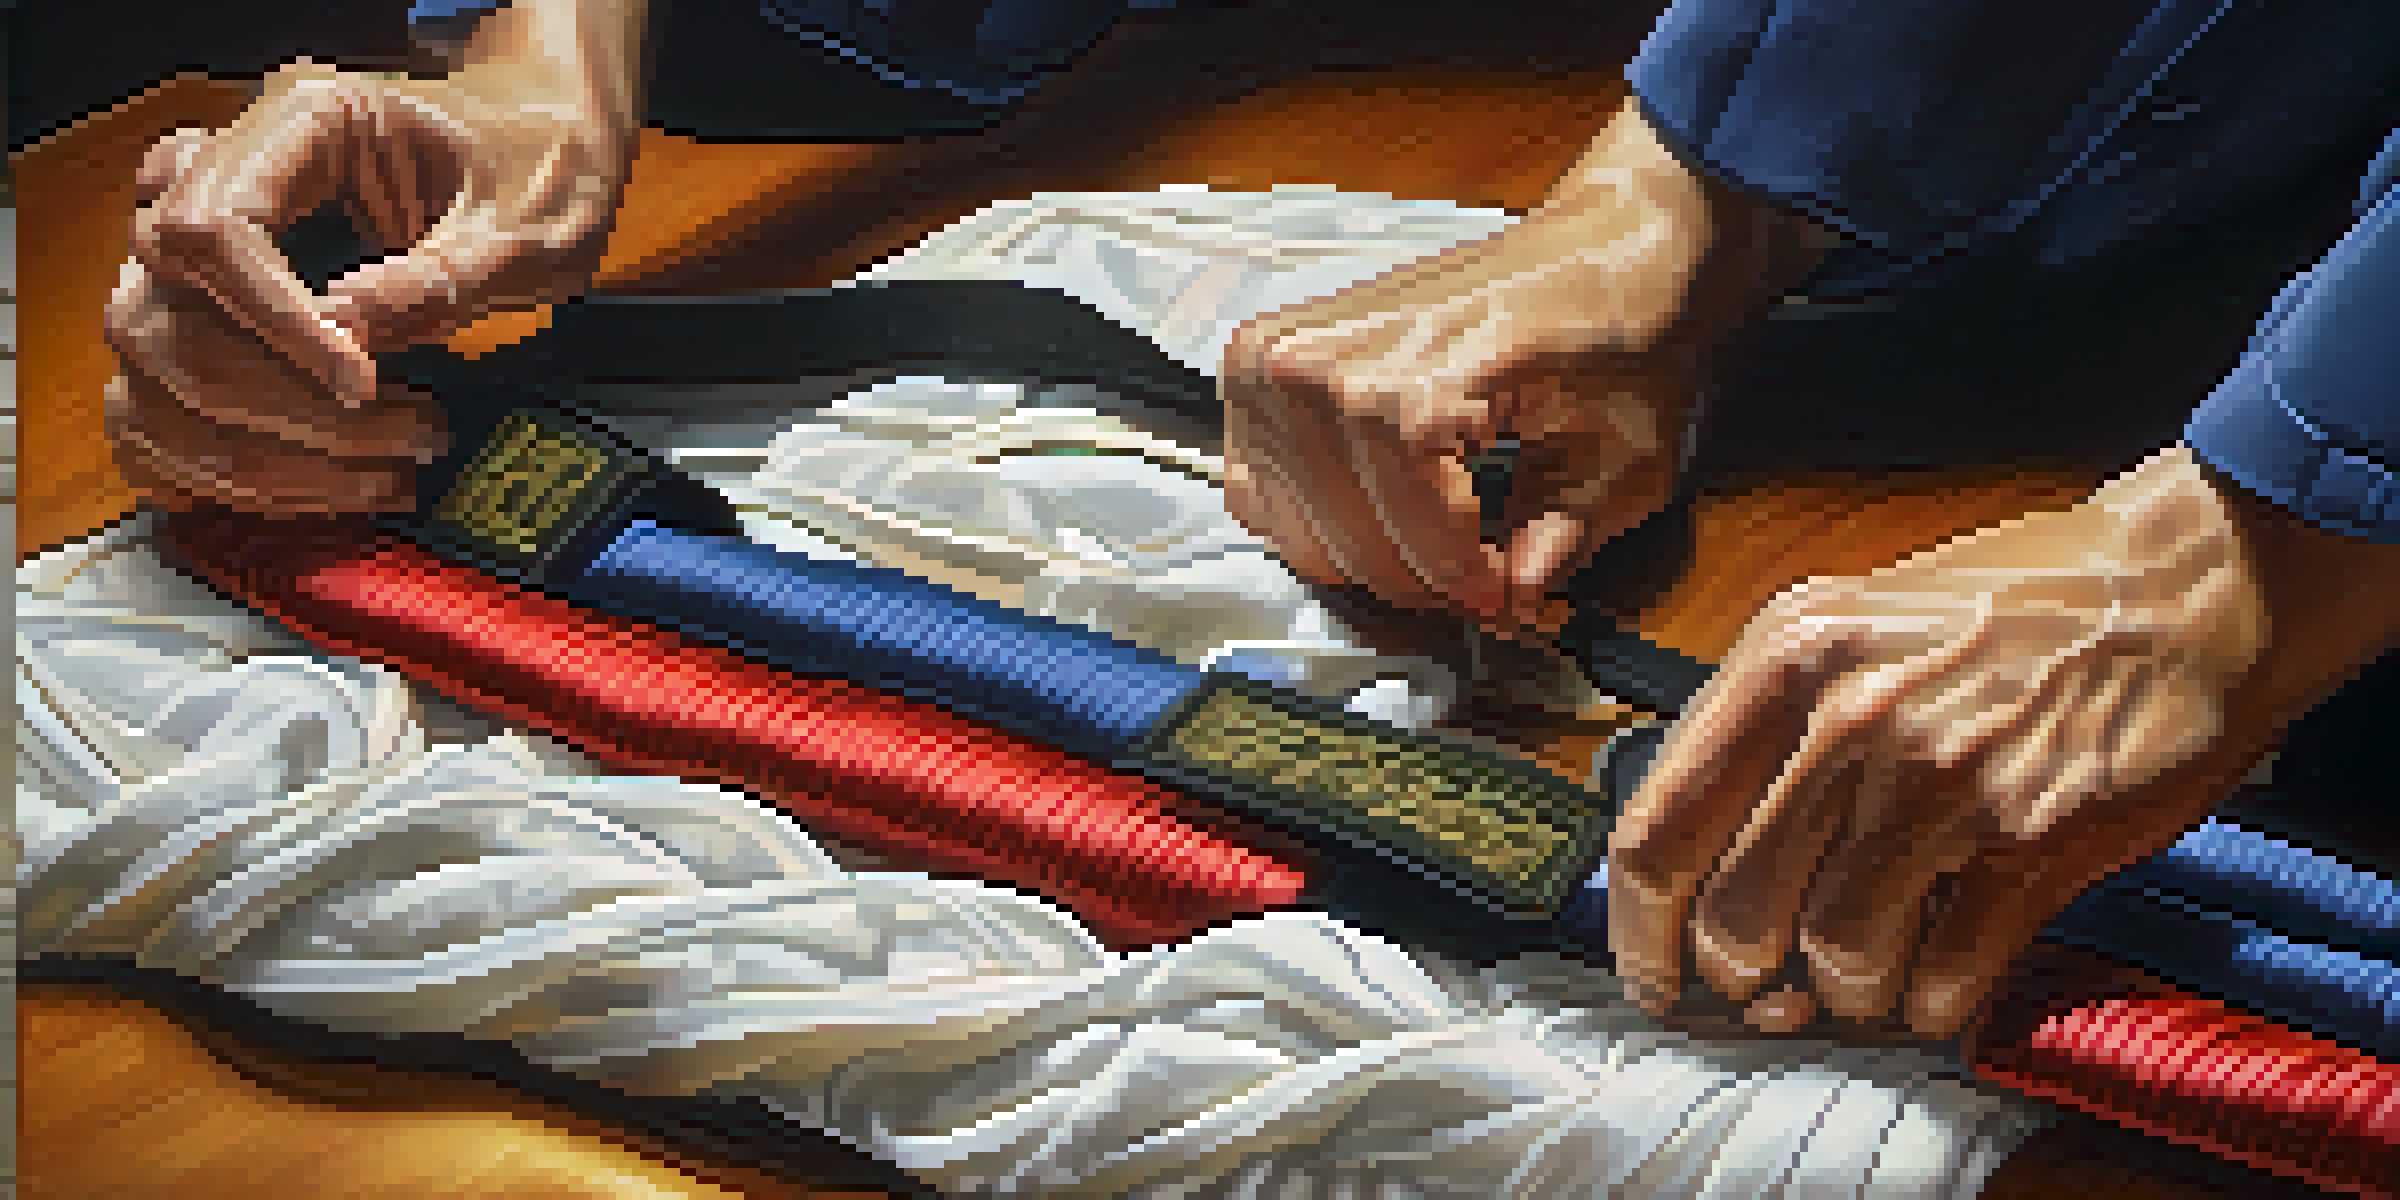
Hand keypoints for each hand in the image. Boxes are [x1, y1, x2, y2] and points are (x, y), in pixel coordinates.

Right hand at [104, 6, 642, 515]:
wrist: (545, 151)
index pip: (219, 227)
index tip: (360, 384)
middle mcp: (233, 169)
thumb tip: (348, 340)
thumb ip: (437, 281)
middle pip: (165, 298)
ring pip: (151, 355)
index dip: (277, 322)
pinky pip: (163, 393)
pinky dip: (220, 456)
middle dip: (272, 397)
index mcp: (301, 120)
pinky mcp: (215, 303)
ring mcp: (211, 239)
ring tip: (385, 475)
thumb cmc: (538, 175)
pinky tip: (313, 485)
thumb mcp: (523, 231)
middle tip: (406, 437)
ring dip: (249, 446)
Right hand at [1219, 97, 1807, 635]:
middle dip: (1422, 577)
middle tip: (1478, 574)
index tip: (1504, 593)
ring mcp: (1279, 360)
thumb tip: (1518, 598)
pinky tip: (1373, 511)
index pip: (1413, 542)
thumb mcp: (1624, 453)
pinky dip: (1311, 517)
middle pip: (1349, 545)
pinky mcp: (1257, 361)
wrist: (1597, 247)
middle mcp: (1326, 368)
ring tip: (1434, 543)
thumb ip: (1562, 538)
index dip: (1469, 583)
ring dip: (1370, 555)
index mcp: (1412, 381)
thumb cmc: (1612, 325)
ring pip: (1298, 532)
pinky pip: (1253, 490)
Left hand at [1607, 445, 2276, 1038]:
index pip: (1659, 826)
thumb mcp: (1851, 619)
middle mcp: (1847, 716)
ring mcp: (1939, 780)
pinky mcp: (2031, 840)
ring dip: (1846, 990)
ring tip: (1873, 970)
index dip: (1638, 927)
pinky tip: (1940, 980)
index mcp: (1785, 656)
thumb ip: (1767, 723)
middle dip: (1742, 974)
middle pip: (1733, 912)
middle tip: (1769, 985)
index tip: (1650, 970)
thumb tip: (1695, 856)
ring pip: (1834, 952)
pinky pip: (1942, 974)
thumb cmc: (2009, 610)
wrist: (2180, 589)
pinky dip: (1930, 1002)